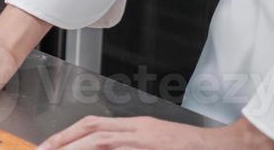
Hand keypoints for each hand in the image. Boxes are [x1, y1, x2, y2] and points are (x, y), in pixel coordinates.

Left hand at [39, 116, 273, 148]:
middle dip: (63, 139)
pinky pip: (118, 148)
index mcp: (137, 128)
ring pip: (100, 138)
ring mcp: (145, 139)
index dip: (69, 134)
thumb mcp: (155, 145)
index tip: (50, 145)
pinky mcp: (152, 145)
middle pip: (91, 129)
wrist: (223, 148)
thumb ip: (129, 147)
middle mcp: (138, 130)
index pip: (94, 125)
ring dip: (75, 146)